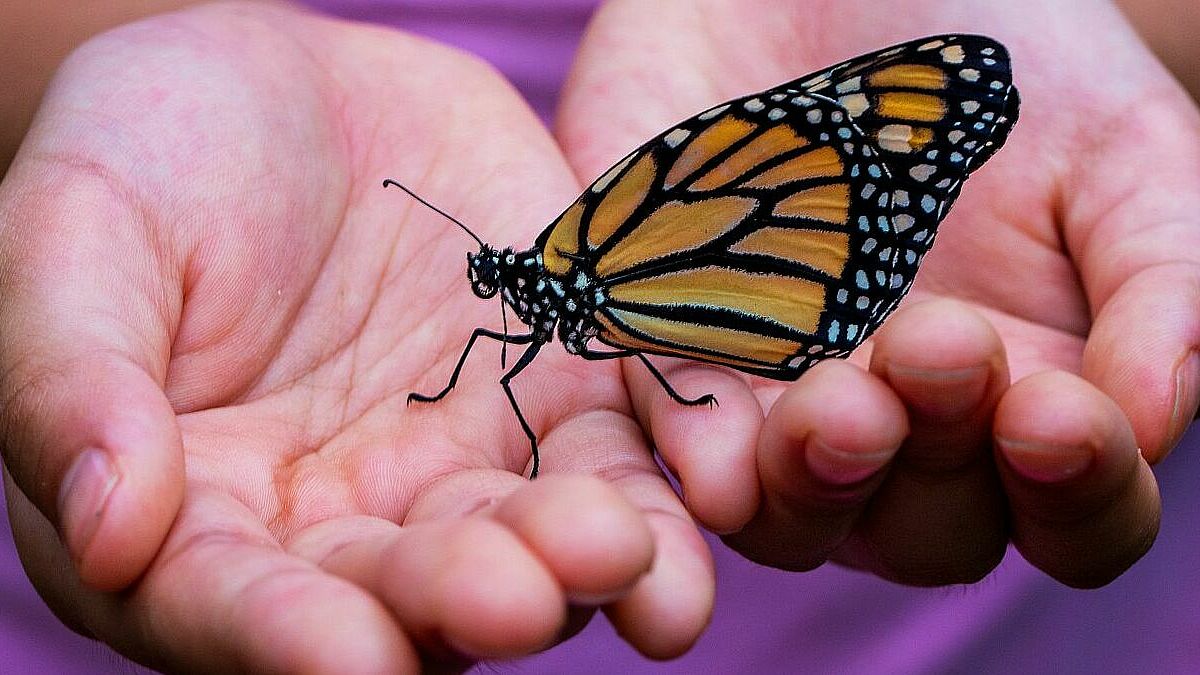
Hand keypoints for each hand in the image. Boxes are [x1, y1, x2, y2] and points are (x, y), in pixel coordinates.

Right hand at [0, 3, 713, 669]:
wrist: (289, 85)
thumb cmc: (148, 154)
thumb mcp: (73, 235)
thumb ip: (71, 378)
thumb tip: (107, 530)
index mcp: (196, 514)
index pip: (230, 605)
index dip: (283, 638)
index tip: (348, 657)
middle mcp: (339, 521)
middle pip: (401, 595)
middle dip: (460, 602)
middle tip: (515, 596)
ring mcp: (459, 465)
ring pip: (525, 542)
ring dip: (578, 565)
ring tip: (620, 555)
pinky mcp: (556, 395)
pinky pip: (614, 454)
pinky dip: (657, 485)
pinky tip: (696, 505)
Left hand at [557, 0, 1198, 586]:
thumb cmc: (1000, 65)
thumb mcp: (1116, 151)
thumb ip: (1158, 278)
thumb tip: (1151, 413)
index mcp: (1026, 398)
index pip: (1074, 511)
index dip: (1076, 489)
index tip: (1056, 413)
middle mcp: (902, 432)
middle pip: (926, 533)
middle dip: (933, 462)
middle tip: (933, 345)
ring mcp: (779, 408)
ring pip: (792, 518)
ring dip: (815, 482)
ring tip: (837, 402)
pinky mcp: (669, 359)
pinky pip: (668, 440)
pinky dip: (692, 452)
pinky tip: (714, 449)